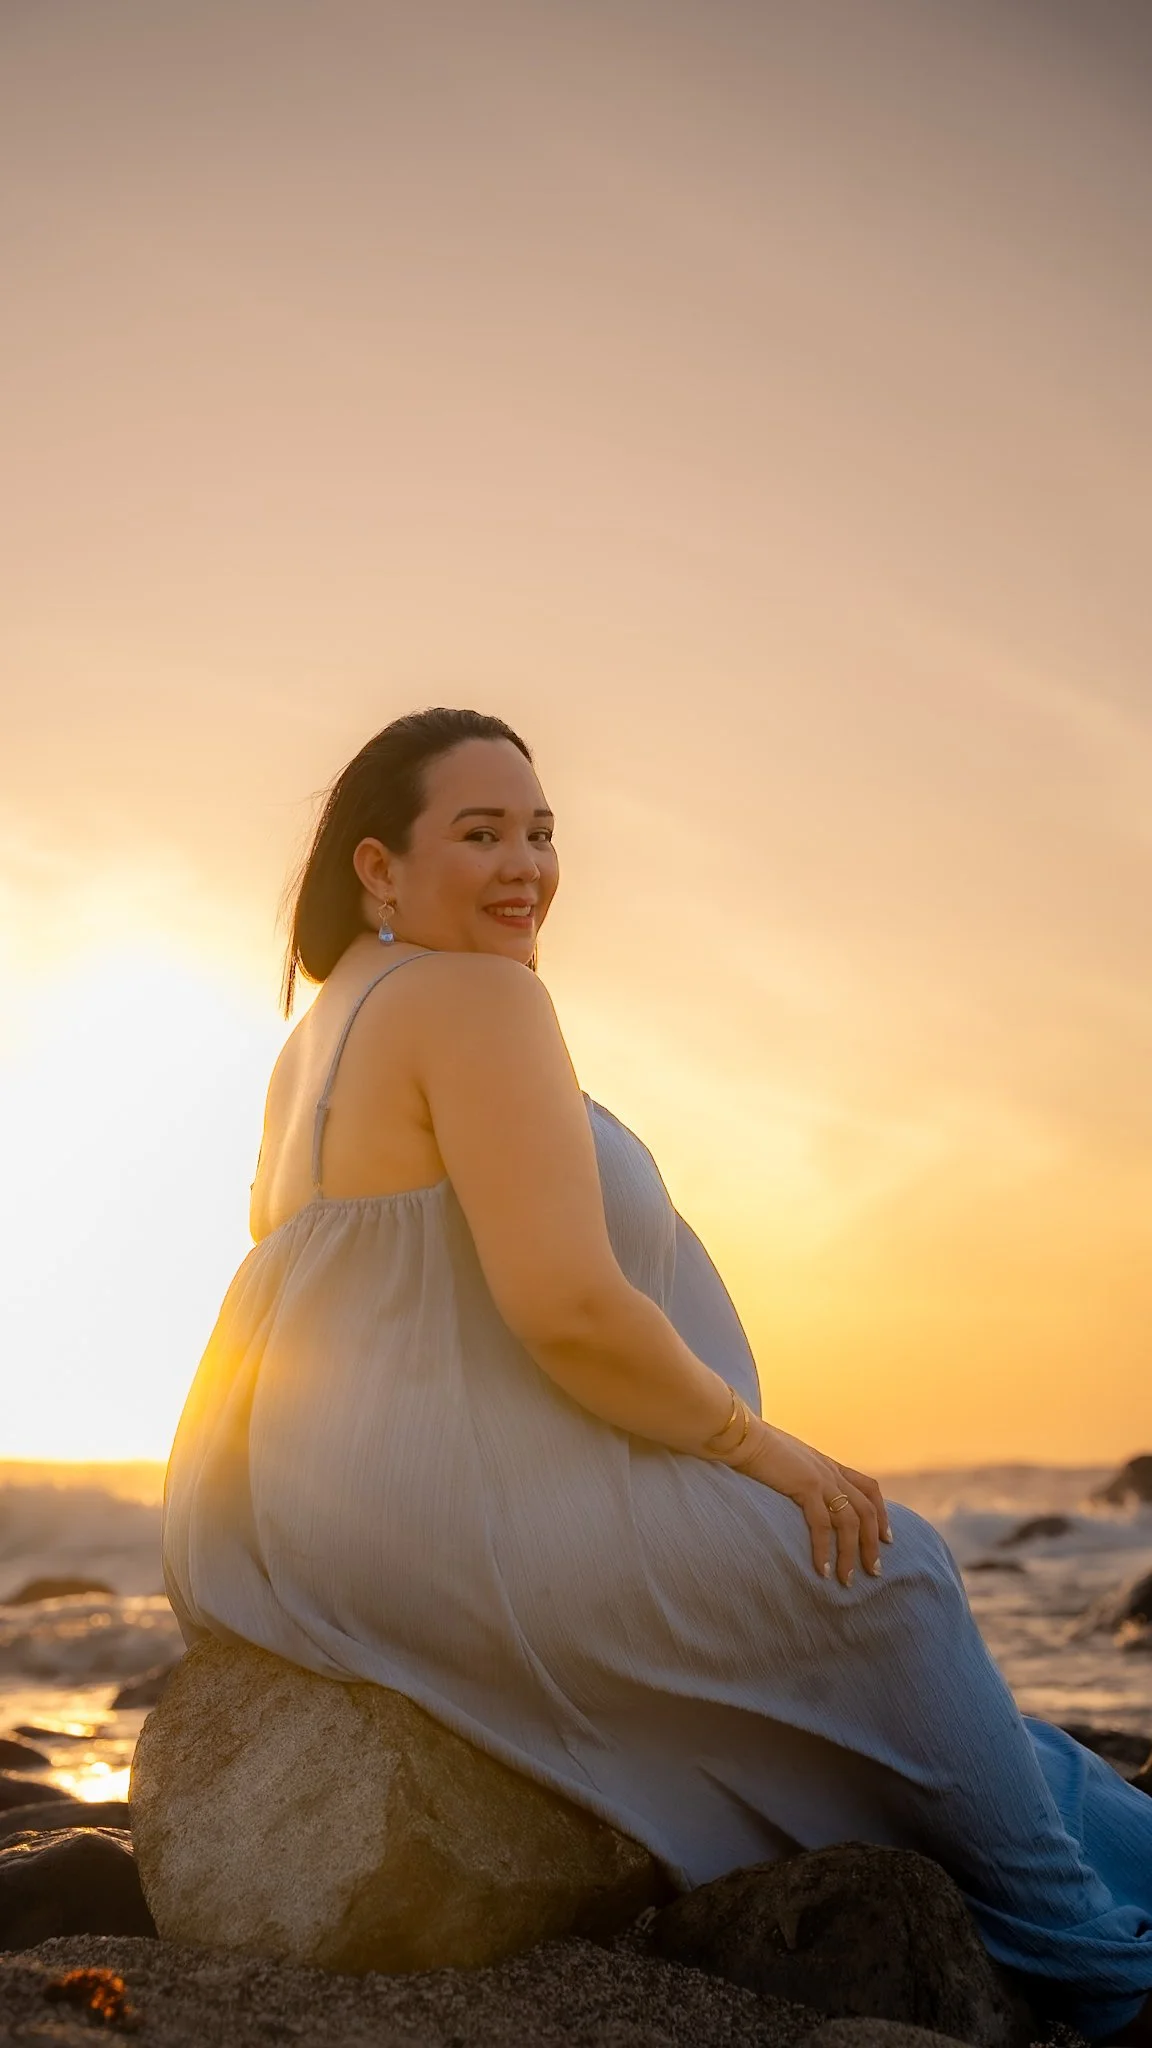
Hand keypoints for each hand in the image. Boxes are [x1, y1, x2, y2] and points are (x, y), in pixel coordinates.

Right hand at [725, 1421, 890, 1585]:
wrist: (743, 1434)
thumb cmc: (758, 1447)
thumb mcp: (790, 1461)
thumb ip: (802, 1475)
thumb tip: (800, 1492)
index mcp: (829, 1465)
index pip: (869, 1489)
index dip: (882, 1514)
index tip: (887, 1539)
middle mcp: (831, 1472)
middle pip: (866, 1511)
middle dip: (873, 1544)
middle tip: (874, 1571)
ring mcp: (821, 1478)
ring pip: (849, 1522)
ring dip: (851, 1554)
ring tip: (847, 1580)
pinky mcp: (805, 1486)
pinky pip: (822, 1525)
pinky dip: (824, 1550)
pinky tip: (822, 1570)